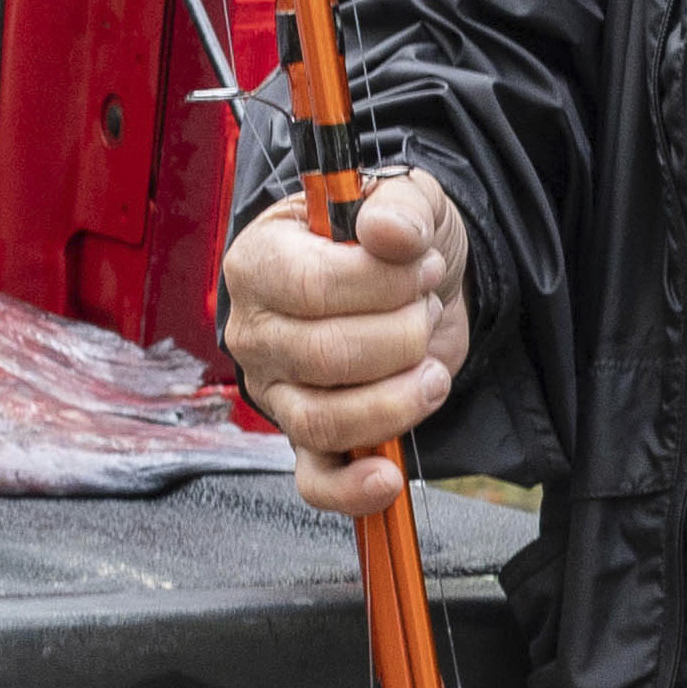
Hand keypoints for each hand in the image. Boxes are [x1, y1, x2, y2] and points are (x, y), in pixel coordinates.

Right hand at [219, 163, 468, 516]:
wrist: (416, 282)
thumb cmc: (395, 241)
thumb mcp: (405, 199)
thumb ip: (399, 207)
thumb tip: (388, 233)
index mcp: (261, 261)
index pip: (312, 286)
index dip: (382, 284)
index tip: (419, 268)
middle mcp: (256, 331)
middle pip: (324, 355)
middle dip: (402, 335)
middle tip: (424, 308)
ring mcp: (276, 390)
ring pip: (324, 420)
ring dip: (398, 399)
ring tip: (430, 369)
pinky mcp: (305, 438)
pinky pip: (316, 480)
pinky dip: (352, 488)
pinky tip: (387, 476)